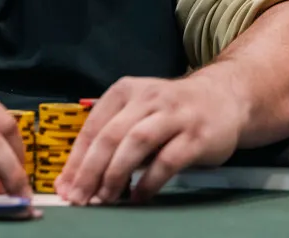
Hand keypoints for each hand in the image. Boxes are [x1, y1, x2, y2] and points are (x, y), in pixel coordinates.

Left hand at [55, 71, 247, 204]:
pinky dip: (149, 181)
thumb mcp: (139, 110)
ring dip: (116, 174)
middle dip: (89, 171)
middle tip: (79, 198)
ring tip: (105, 199)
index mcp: (125, 91)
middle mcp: (147, 98)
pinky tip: (138, 196)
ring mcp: (173, 115)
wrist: (224, 97)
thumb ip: (114, 134)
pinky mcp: (196, 135)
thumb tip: (80, 175)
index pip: (92, 126)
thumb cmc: (171, 110)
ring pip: (136, 143)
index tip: (64, 186)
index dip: (76, 159)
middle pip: (110, 135)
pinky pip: (167, 160)